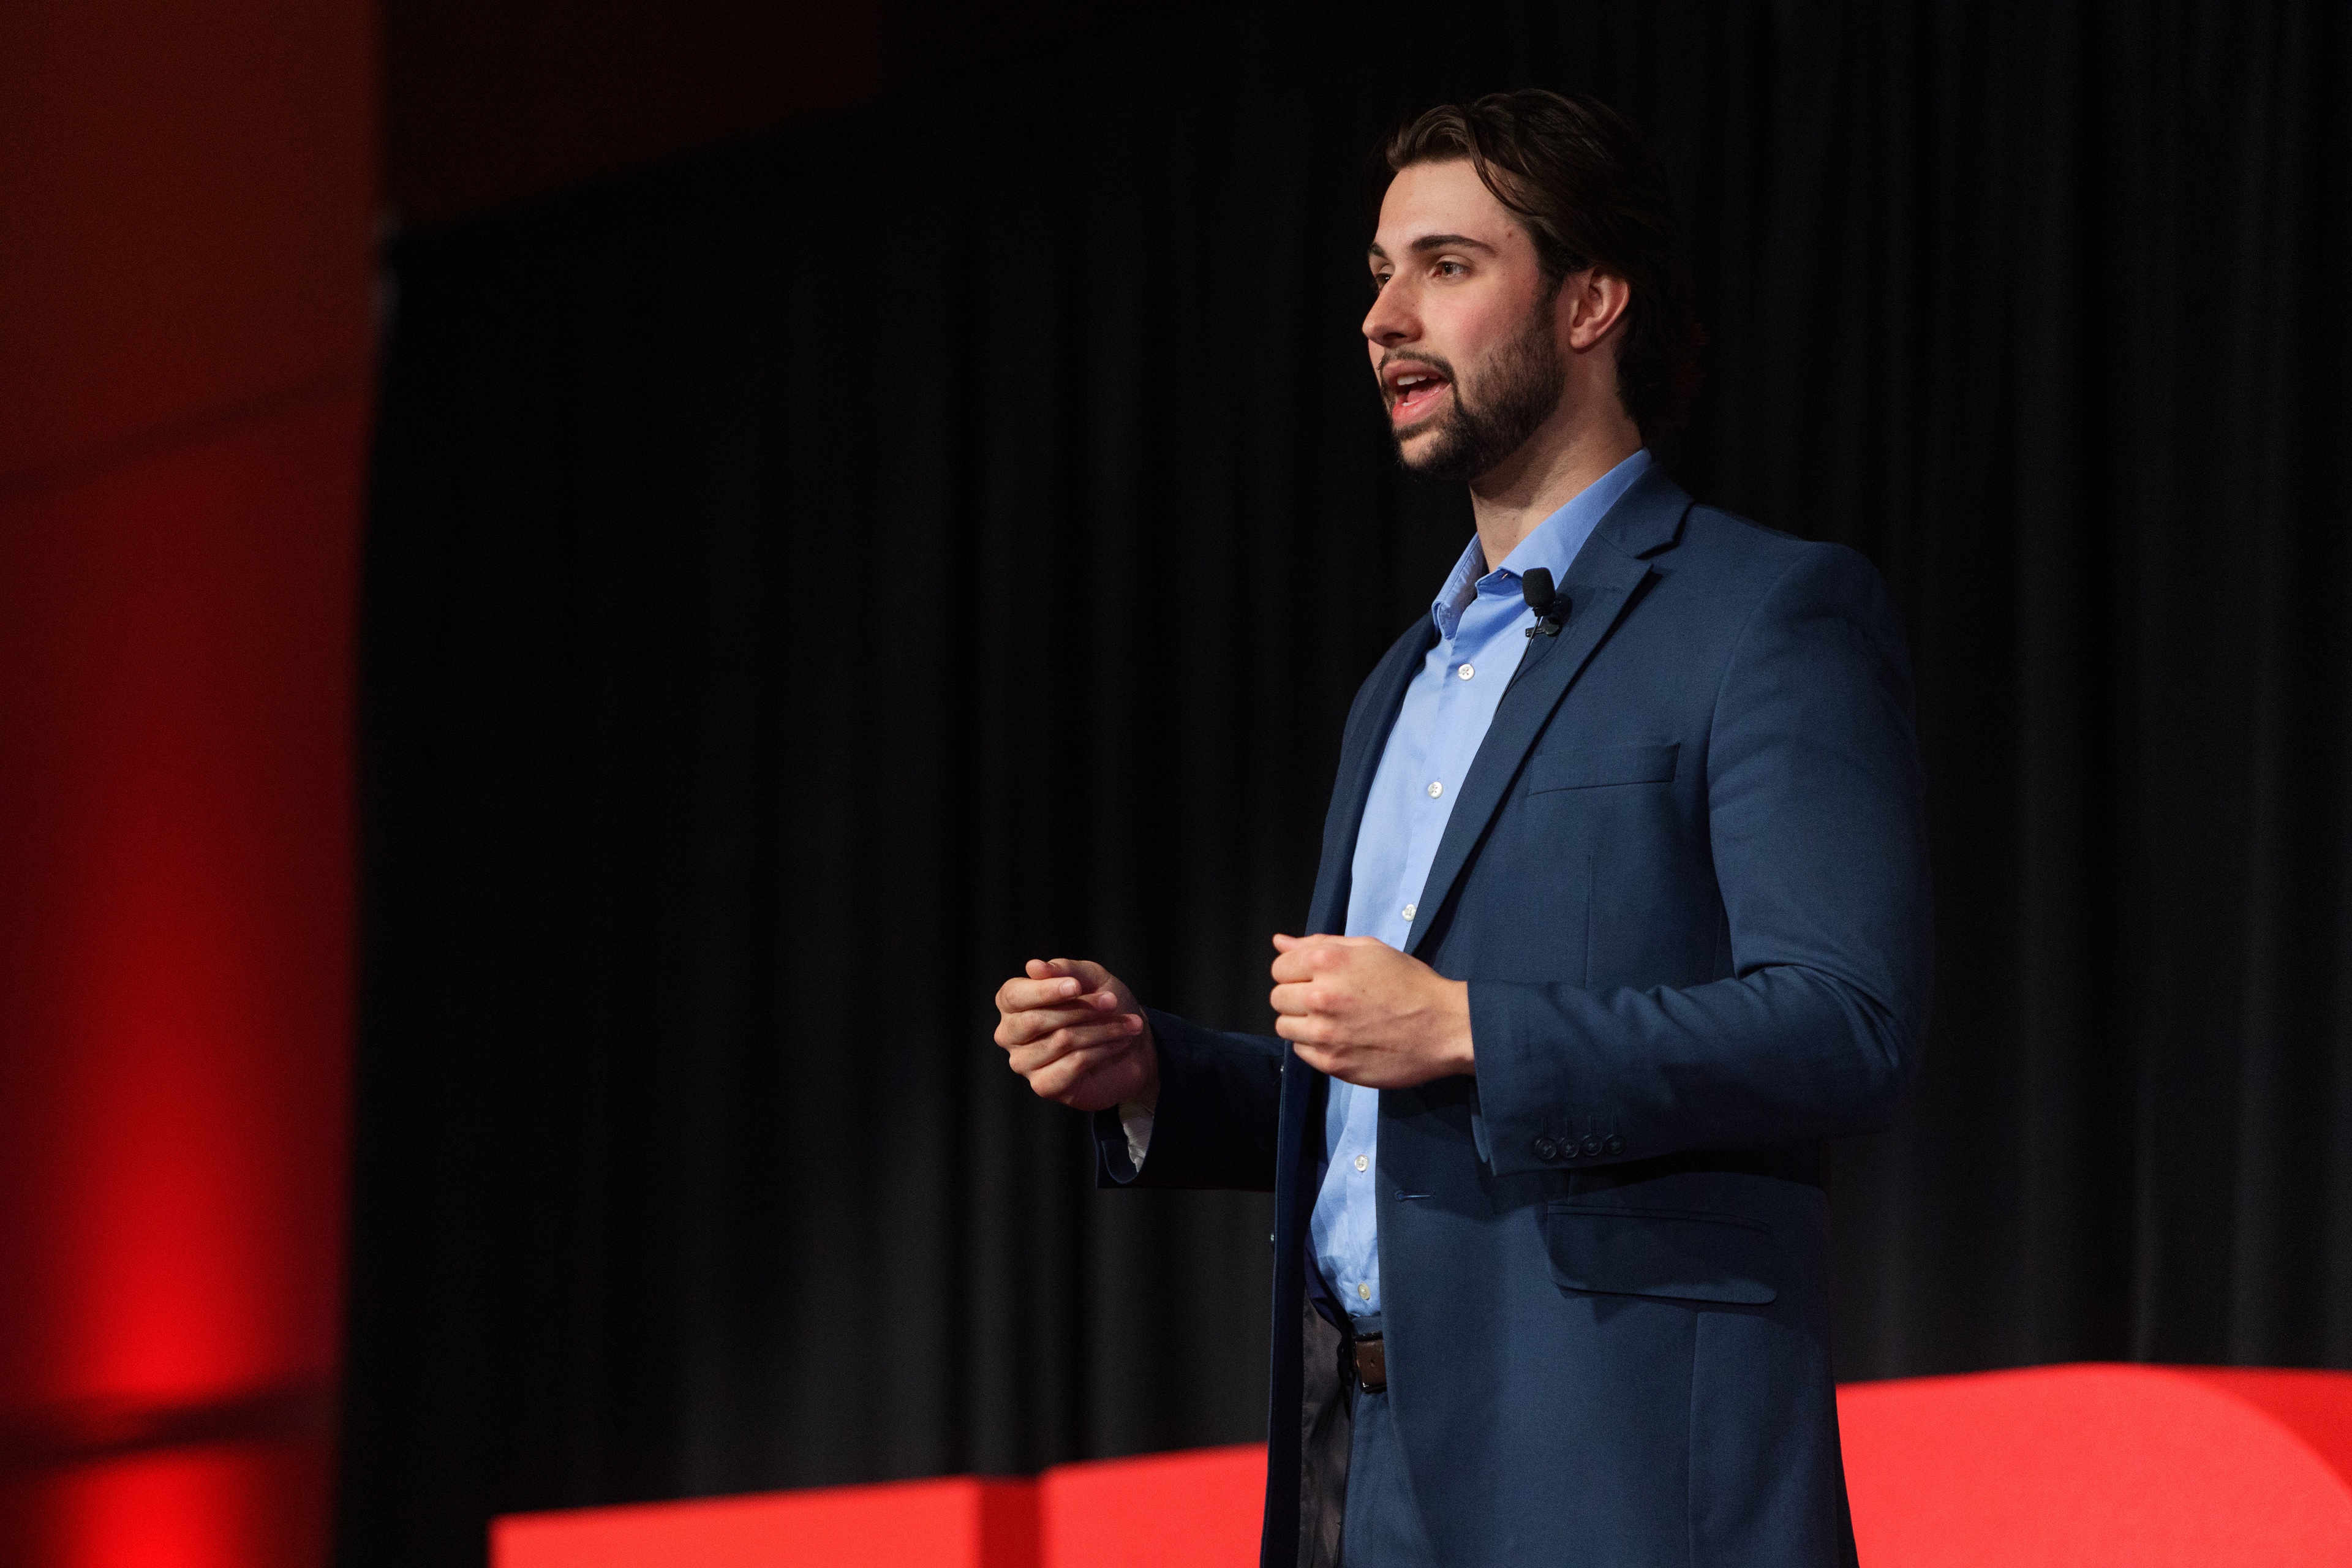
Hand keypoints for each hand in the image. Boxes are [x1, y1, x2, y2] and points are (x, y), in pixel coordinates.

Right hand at [993, 958, 1158, 1112]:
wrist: (1133, 1046)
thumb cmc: (1104, 1006)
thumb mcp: (1091, 978)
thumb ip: (1064, 969)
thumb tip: (1033, 966)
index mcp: (1013, 1003)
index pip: (1014, 996)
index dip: (1045, 991)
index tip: (1076, 986)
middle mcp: (1010, 1034)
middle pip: (1035, 1020)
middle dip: (1080, 1009)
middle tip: (1112, 1001)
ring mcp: (1024, 1063)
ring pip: (1061, 1040)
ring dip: (1101, 1029)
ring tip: (1129, 1023)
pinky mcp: (1044, 1086)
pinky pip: (1073, 1064)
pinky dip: (1102, 1050)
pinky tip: (1121, 1042)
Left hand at [1268, 933, 1472, 1087]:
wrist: (1444, 1027)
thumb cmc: (1411, 984)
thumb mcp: (1370, 950)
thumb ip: (1321, 944)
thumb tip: (1280, 943)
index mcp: (1328, 962)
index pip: (1280, 967)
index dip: (1295, 971)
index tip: (1314, 977)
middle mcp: (1321, 996)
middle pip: (1277, 998)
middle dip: (1296, 996)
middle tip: (1325, 999)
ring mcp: (1325, 1033)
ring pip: (1284, 1027)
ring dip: (1301, 1022)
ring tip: (1331, 1019)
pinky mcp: (1332, 1063)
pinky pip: (1301, 1052)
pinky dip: (1314, 1045)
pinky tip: (1340, 1038)